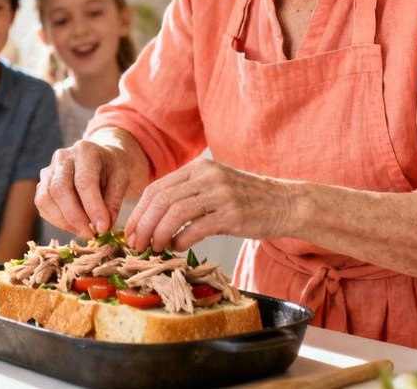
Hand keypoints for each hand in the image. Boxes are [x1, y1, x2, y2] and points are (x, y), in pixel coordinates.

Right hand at [35, 138, 130, 237]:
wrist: (100, 157)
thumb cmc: (112, 167)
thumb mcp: (122, 178)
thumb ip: (113, 201)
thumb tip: (102, 227)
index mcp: (85, 151)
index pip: (84, 181)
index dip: (92, 207)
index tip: (103, 228)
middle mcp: (62, 157)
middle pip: (59, 189)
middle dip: (75, 217)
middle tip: (91, 234)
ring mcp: (48, 169)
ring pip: (45, 199)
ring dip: (63, 221)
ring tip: (83, 231)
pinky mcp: (42, 183)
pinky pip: (42, 205)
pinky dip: (56, 220)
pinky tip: (74, 226)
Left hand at [123, 158, 293, 251]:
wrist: (286, 203)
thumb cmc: (248, 200)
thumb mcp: (215, 186)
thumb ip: (188, 194)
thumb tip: (153, 219)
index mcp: (199, 167)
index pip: (157, 187)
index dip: (139, 212)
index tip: (130, 232)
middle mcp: (207, 176)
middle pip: (161, 199)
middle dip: (143, 225)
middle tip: (136, 244)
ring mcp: (220, 194)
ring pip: (174, 213)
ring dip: (158, 234)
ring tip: (154, 248)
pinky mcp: (232, 214)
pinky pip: (195, 228)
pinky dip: (180, 241)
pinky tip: (176, 248)